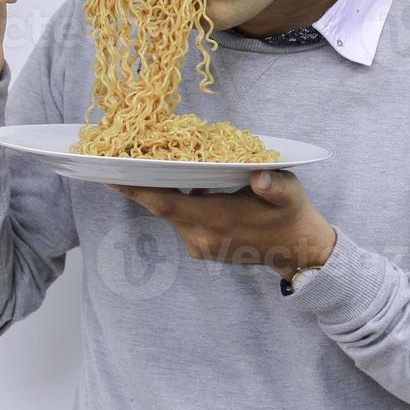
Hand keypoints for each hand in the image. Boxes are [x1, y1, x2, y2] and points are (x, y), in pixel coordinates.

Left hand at [107, 170, 336, 279]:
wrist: (298, 251)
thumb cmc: (291, 215)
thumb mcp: (288, 193)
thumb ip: (274, 185)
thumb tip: (260, 176)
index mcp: (217, 221)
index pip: (167, 205)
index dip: (139, 191)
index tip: (112, 176)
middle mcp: (201, 237)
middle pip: (162, 207)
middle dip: (144, 184)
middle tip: (126, 157)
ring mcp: (200, 245)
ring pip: (172, 214)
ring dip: (163, 192)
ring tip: (156, 164)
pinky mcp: (202, 247)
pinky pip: (182, 220)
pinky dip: (179, 202)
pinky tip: (187, 184)